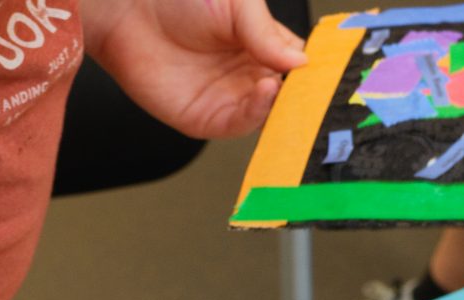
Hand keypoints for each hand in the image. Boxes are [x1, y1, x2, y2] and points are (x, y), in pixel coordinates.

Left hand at [86, 0, 306, 140]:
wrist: (131, 10)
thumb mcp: (238, 4)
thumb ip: (267, 34)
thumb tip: (301, 62)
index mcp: (262, 45)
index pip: (298, 66)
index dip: (314, 70)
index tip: (332, 70)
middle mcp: (247, 75)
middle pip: (287, 97)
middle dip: (303, 96)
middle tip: (318, 89)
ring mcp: (227, 98)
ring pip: (267, 115)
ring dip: (282, 105)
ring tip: (286, 84)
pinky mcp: (203, 119)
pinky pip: (238, 124)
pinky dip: (256, 113)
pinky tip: (266, 92)